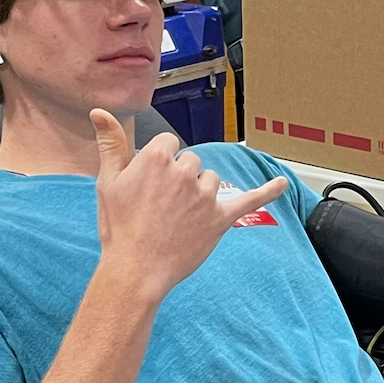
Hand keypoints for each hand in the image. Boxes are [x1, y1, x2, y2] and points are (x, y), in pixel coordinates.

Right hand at [90, 110, 285, 300]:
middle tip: (162, 208)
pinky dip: (268, 191)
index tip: (150, 184)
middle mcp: (184, 172)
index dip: (160, 163)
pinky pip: (249, 199)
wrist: (135, 271)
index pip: (170, 144)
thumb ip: (111, 144)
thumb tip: (100, 111)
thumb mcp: (108, 182)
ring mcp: (205, 196)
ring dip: (201, 192)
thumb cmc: (119, 228)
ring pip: (211, 180)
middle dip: (181, 179)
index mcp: (157, 158)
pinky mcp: (220, 218)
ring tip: (180, 218)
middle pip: (192, 162)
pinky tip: (283, 182)